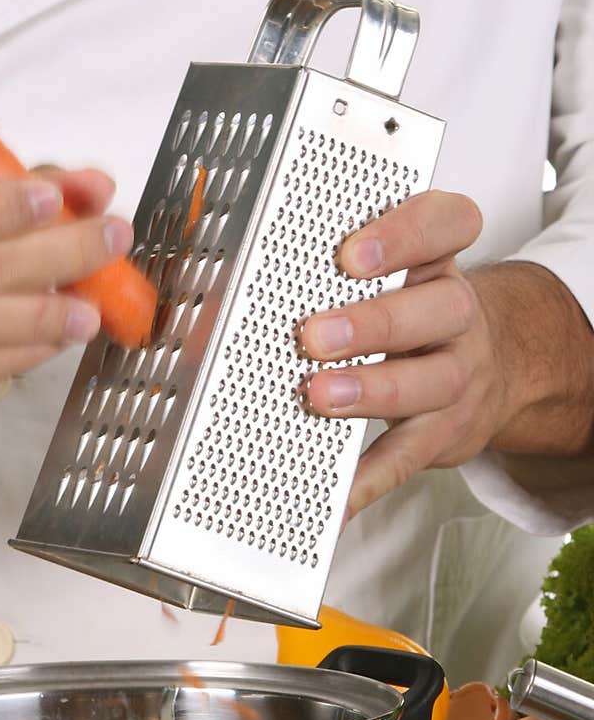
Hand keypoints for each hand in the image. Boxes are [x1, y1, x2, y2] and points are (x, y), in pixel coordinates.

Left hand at [299, 189, 492, 518]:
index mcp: (435, 262)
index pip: (446, 224)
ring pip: (430, 381)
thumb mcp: (394, 274)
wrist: (499, 369)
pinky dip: (369, 479)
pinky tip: (336, 495)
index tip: (350, 253)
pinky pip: (407, 457)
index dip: (404, 234)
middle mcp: (455, 314)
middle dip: (372, 322)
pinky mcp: (445, 432)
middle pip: (437, 308)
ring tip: (319, 397)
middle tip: (314, 335)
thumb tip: (219, 291)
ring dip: (372, 390)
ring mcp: (457, 374)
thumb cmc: (417, 314)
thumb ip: (327, 270)